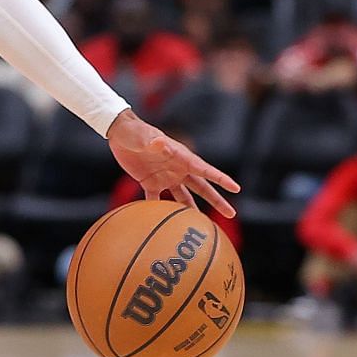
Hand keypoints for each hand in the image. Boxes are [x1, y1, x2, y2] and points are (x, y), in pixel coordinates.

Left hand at [106, 110, 239, 217]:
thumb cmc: (136, 132)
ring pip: (183, 197)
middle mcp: (178, 170)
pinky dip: (159, 210)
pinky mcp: (150, 183)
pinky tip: (163, 222)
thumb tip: (162, 146)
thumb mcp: (146, 137)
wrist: (120, 134)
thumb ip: (154, 143)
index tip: (236, 188)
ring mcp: (165, 177)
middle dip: (216, 200)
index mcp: (182, 158)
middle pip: (201, 188)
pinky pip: (157, 200)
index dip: (221, 179)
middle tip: (232, 213)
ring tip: (201, 224)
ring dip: (192, 209)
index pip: (205, 170)